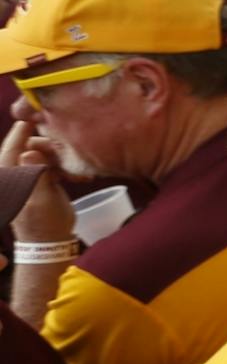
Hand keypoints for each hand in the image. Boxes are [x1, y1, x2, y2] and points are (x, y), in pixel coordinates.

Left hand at [1, 120, 73, 243]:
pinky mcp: (37, 184)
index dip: (20, 133)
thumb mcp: (42, 200)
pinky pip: (48, 167)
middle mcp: (14, 177)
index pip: (11, 149)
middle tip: (69, 153)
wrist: (50, 245)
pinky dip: (62, 169)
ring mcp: (25, 180)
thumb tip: (28, 151)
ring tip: (78, 171)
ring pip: (40, 158)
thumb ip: (35, 175)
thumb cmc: (45, 224)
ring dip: (59, 160)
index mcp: (10, 179)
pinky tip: (79, 177)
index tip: (30, 119)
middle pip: (27, 150)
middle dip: (49, 149)